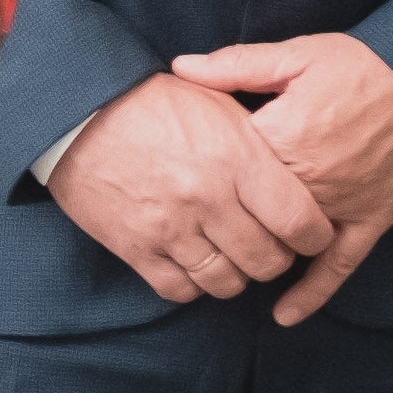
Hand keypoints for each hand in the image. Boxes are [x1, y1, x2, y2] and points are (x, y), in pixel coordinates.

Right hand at [49, 70, 343, 310]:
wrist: (77, 112)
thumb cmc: (153, 104)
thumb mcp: (217, 103)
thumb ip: (261, 142)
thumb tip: (298, 170)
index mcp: (237, 160)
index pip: (301, 223)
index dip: (315, 238)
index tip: (308, 234)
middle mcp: (207, 199)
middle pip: (267, 261)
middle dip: (274, 259)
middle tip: (265, 245)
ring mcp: (169, 227)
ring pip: (226, 282)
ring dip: (234, 275)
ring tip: (227, 255)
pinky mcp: (135, 246)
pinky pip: (180, 289)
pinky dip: (192, 284)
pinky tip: (191, 262)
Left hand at [163, 32, 392, 322]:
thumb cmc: (366, 65)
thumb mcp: (297, 55)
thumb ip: (235, 66)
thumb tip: (179, 66)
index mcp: (283, 138)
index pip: (224, 165)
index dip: (203, 163)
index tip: (186, 162)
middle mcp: (309, 180)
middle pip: (250, 209)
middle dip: (222, 213)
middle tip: (194, 218)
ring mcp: (341, 206)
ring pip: (286, 242)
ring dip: (256, 253)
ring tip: (223, 263)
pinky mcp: (372, 221)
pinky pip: (339, 266)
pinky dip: (312, 293)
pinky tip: (285, 315)